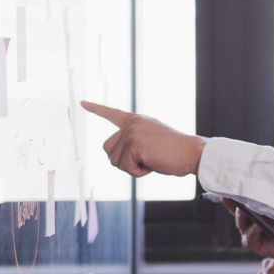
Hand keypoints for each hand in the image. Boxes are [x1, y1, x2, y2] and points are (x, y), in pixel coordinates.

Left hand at [81, 100, 204, 176]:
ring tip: (152, 159)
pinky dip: (138, 172)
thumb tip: (113, 154)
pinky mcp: (134, 144)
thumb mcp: (151, 142)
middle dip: (123, 160)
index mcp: (136, 120)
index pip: (111, 114)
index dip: (96, 109)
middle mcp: (131, 124)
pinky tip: (153, 163)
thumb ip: (133, 143)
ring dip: (132, 167)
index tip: (82, 102)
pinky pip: (125, 167)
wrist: (192, 153)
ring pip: (115, 161)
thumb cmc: (174, 153)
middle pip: (108, 149)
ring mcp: (132, 133)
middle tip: (146, 158)